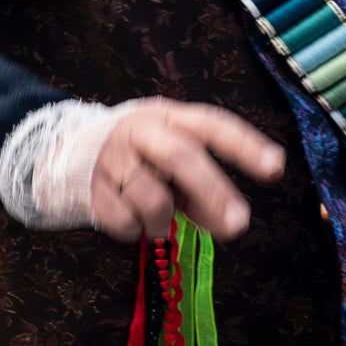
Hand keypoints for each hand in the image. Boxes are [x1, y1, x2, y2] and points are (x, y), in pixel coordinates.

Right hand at [89, 100, 283, 241]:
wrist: (71, 153)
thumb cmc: (142, 158)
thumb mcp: (176, 163)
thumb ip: (205, 190)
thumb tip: (230, 225)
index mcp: (168, 116)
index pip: (211, 124)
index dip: (243, 145)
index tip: (275, 168)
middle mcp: (138, 131)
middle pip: (180, 156)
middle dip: (211, 191)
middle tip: (238, 225)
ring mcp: (111, 158)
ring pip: (153, 199)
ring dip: (163, 220)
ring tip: (157, 218)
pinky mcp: (90, 187)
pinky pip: (124, 220)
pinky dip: (134, 228)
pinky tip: (129, 215)